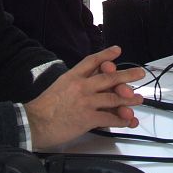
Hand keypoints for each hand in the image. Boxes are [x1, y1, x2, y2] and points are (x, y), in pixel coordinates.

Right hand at [24, 46, 144, 148]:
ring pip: (113, 98)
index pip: (92, 61)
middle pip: (109, 78)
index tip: (117, 50)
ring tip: (139, 98)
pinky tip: (128, 121)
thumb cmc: (43, 107)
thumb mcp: (59, 86)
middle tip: (139, 73)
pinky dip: (121, 120)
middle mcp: (82, 86)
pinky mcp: (87, 118)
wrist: (33, 122)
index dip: (106, 55)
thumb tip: (91, 83)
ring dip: (128, 99)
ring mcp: (86, 102)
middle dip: (127, 75)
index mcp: (73, 77)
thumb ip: (75, 82)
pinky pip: (109, 118)